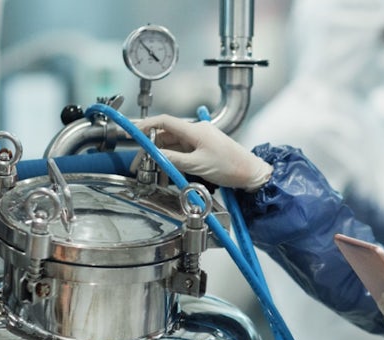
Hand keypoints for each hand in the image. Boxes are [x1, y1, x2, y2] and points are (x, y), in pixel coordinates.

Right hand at [132, 114, 272, 190]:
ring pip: (172, 144)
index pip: (165, 122)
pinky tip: (166, 169)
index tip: (133, 133)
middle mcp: (196, 131)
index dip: (146, 125)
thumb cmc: (231, 167)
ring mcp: (200, 139)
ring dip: (160, 156)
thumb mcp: (198, 165)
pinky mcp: (203, 148)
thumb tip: (155, 155)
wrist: (251, 172)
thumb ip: (174, 159)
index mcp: (195, 130)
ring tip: (150, 169)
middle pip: (166, 135)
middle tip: (138, 162)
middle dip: (150, 148)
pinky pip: (182, 151)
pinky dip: (172, 159)